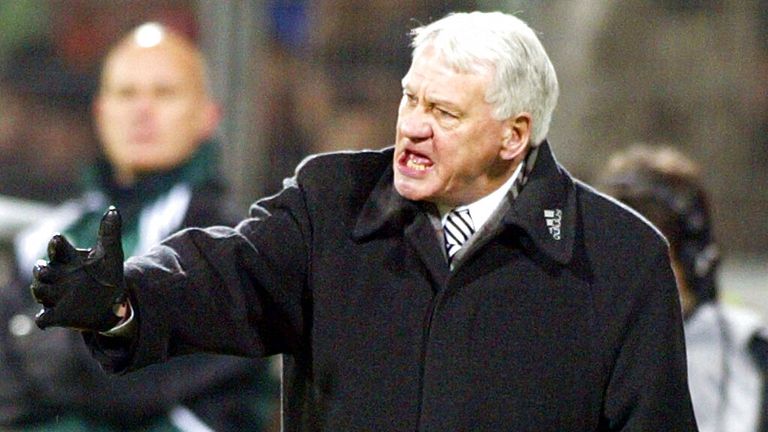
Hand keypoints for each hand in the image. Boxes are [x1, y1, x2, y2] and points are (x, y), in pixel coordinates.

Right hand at [31, 207, 126, 331]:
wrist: (114, 303)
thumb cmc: (108, 275)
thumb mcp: (112, 255)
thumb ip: (110, 233)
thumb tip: (114, 209)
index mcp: (69, 258)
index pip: (56, 247)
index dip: (56, 244)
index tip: (58, 239)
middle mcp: (58, 276)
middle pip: (41, 270)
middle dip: (41, 269)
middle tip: (47, 270)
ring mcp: (55, 296)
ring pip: (39, 291)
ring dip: (41, 290)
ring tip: (51, 290)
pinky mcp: (57, 315)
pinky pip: (43, 319)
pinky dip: (43, 318)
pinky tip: (46, 319)